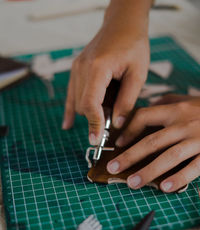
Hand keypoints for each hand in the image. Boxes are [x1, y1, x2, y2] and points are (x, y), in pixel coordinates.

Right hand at [62, 0, 150, 144]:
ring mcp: (76, 68)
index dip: (94, 124)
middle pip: (83, 105)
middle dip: (98, 117)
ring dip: (93, 110)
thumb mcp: (137, 74)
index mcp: (98, 68)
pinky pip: (71, 95)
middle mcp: (81, 68)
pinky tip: (67, 125)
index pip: (90, 103)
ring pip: (78, 102)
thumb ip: (127, 101)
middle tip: (116, 116)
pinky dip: (72, 110)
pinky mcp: (76, 70)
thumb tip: (116, 124)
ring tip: (110, 104)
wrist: (122, 24)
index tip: (96, 140)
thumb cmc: (133, 45)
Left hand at [107, 95, 199, 192]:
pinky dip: (179, 178)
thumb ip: (167, 102)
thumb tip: (146, 108)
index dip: (128, 130)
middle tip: (113, 168)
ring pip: (169, 157)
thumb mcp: (187, 99)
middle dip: (130, 156)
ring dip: (149, 171)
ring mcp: (198, 140)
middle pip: (151, 141)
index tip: (118, 143)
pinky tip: (165, 188)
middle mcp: (183, 124)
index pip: (144, 117)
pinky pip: (194, 168)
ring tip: (132, 183)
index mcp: (175, 110)